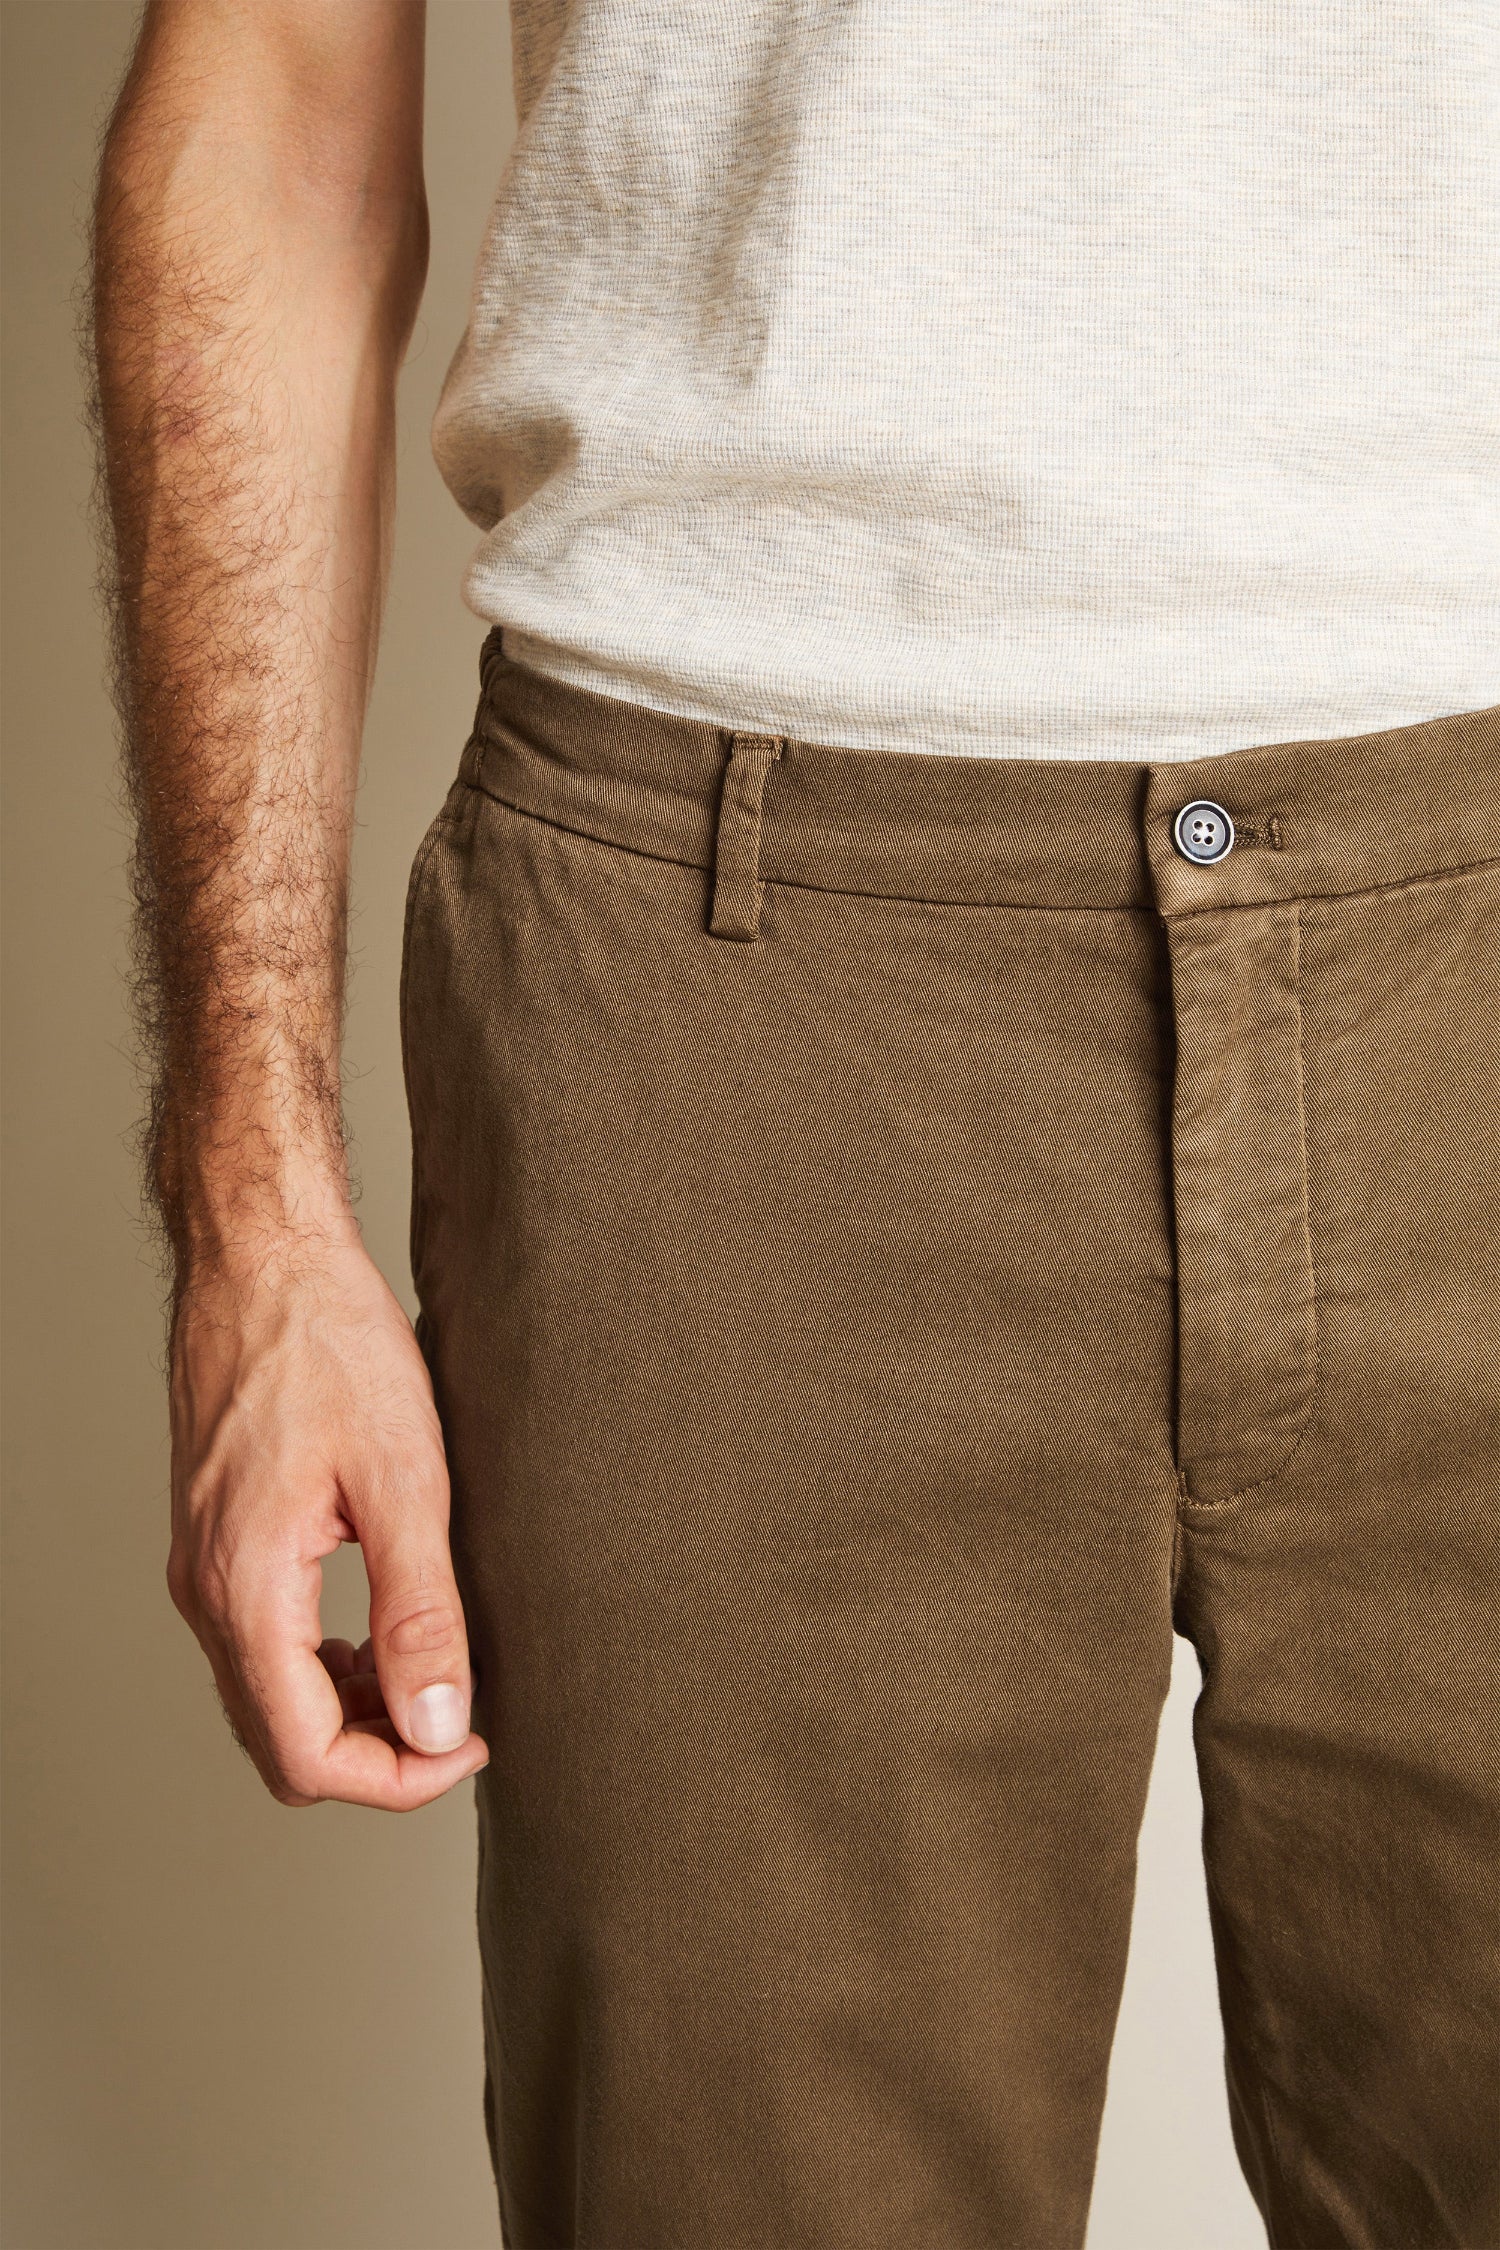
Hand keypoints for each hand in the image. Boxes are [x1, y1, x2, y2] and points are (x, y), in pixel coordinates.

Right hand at [166, 1232, 487, 1809]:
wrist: (264, 1258)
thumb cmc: (331, 1344)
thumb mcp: (405, 1478)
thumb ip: (421, 1611)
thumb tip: (439, 1723)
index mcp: (247, 1589)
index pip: (307, 1755)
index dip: (397, 1778)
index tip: (469, 1743)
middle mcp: (208, 1592)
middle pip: (281, 1743)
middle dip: (375, 1754)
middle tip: (460, 1715)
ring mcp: (203, 1566)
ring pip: (269, 1698)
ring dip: (351, 1709)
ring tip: (432, 1666)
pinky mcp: (216, 1539)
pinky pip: (261, 1643)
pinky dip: (323, 1660)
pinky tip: (381, 1622)